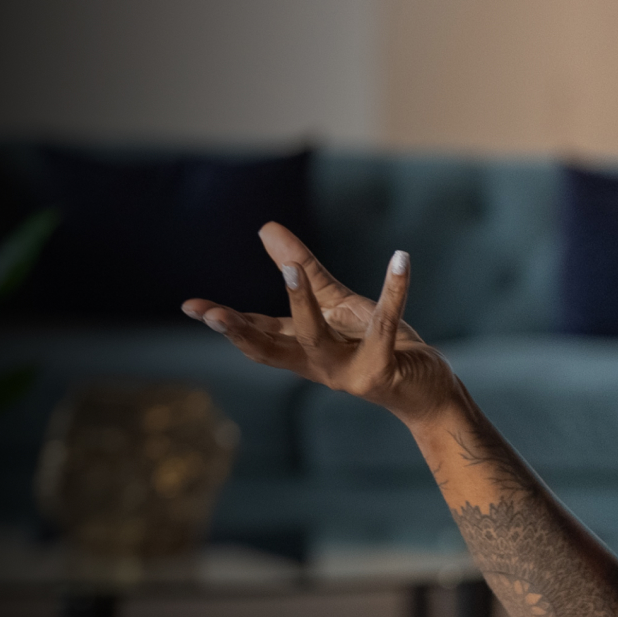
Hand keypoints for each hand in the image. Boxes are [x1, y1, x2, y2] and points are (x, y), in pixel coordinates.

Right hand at [184, 223, 457, 425]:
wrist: (427, 388)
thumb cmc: (379, 345)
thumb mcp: (339, 305)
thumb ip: (306, 271)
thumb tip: (265, 228)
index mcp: (304, 351)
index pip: (258, 335)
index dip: (225, 321)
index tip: (190, 306)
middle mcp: (319, 367)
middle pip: (271, 350)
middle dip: (240, 332)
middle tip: (212, 315)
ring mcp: (349, 373)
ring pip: (317, 338)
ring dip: (302, 303)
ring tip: (292, 268)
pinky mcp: (382, 371)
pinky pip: (385, 325)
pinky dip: (393, 291)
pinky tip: (400, 259)